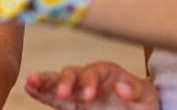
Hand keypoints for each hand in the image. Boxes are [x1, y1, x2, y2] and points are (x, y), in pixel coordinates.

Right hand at [25, 62, 158, 109]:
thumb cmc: (144, 102)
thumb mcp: (146, 96)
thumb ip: (135, 90)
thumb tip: (121, 86)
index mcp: (107, 73)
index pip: (93, 72)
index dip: (89, 82)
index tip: (90, 96)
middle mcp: (89, 78)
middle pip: (72, 73)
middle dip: (63, 81)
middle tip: (61, 93)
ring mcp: (79, 91)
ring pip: (58, 83)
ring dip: (45, 82)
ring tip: (30, 82)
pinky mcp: (73, 104)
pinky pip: (54, 97)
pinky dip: (42, 93)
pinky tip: (30, 88)